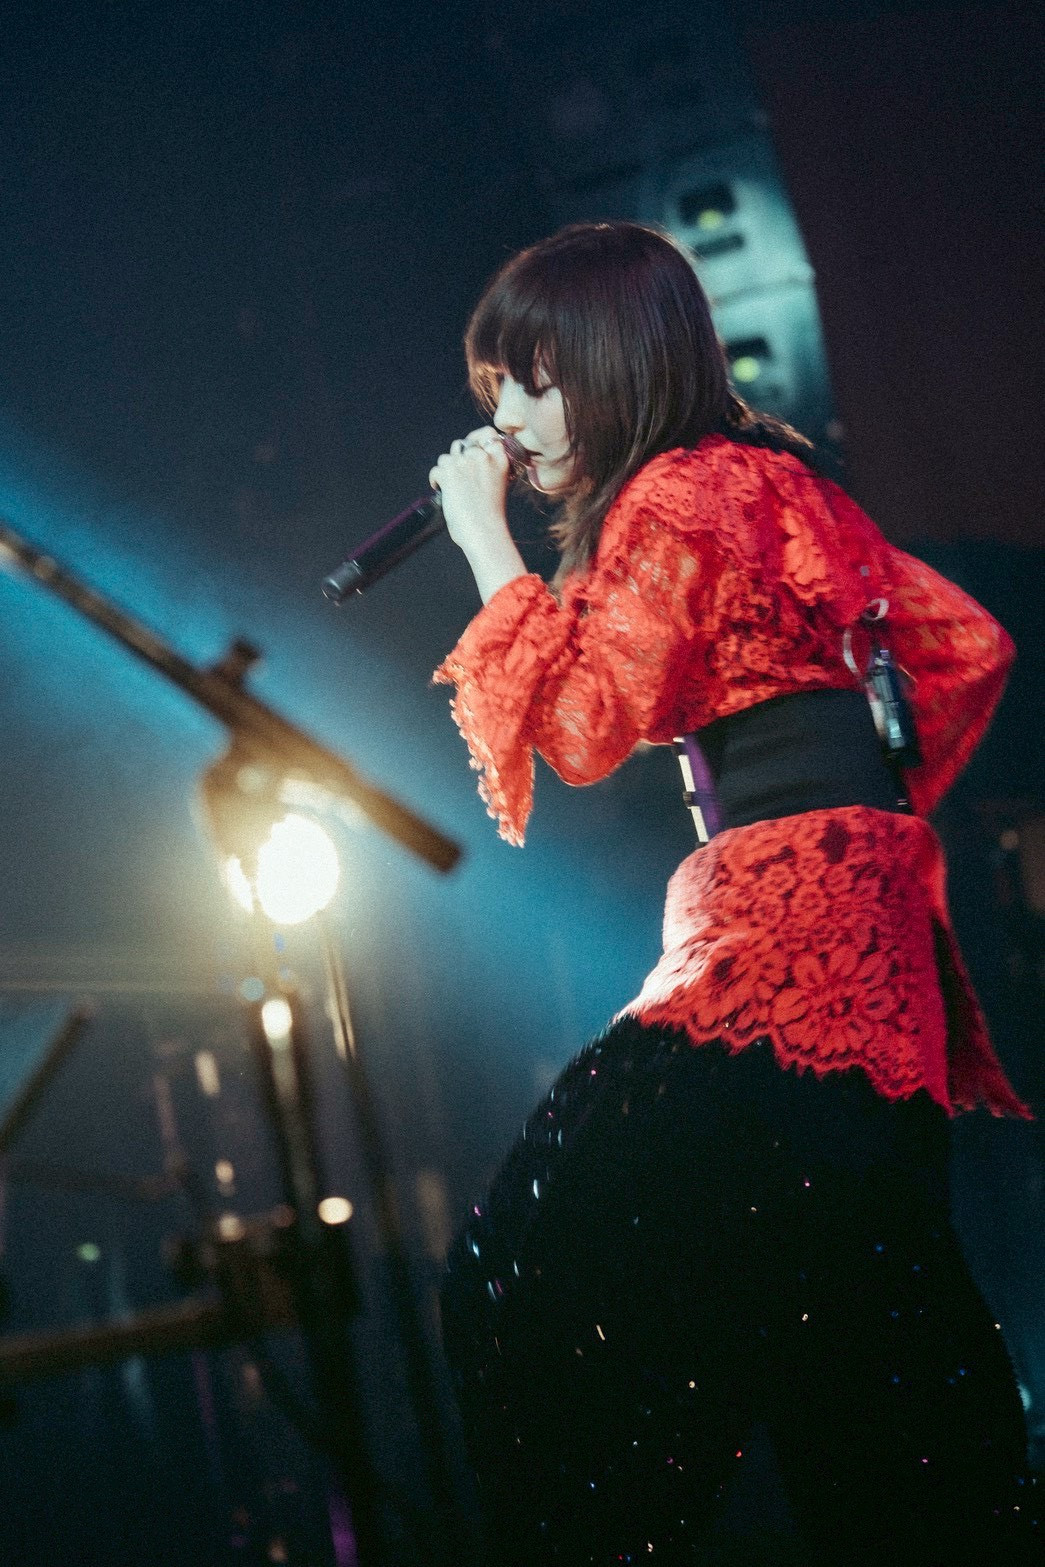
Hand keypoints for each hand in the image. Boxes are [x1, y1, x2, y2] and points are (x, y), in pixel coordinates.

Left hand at [429, 427, 526, 604]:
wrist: (484, 532)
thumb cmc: (492, 516)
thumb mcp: (498, 485)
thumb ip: (487, 469)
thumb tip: (467, 459)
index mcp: (500, 459)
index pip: (487, 434)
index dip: (476, 439)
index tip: (471, 447)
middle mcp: (482, 456)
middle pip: (462, 445)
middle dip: (458, 459)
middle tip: (459, 477)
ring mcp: (464, 463)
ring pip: (446, 457)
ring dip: (446, 470)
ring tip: (452, 488)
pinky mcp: (449, 473)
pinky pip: (436, 470)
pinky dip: (436, 481)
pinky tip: (442, 492)